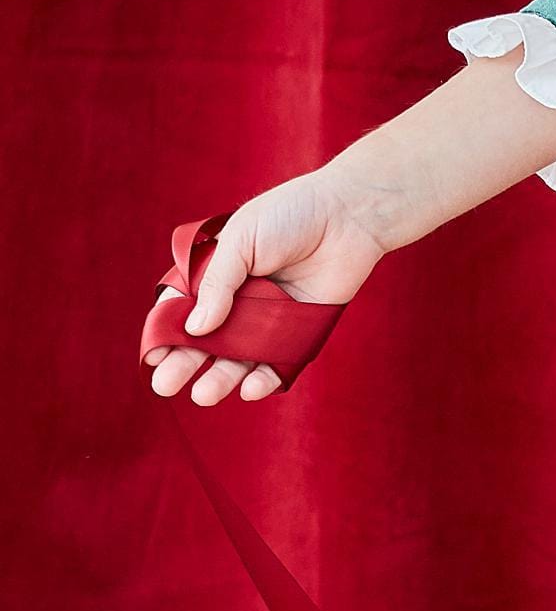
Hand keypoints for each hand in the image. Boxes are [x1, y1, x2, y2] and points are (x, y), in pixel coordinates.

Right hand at [148, 173, 385, 406]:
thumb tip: (195, 329)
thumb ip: (217, 284)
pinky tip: (249, 388)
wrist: (347, 216)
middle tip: (165, 386)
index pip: (181, 311)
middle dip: (183, 365)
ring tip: (203, 395)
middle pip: (204, 343)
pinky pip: (278, 365)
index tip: (152, 355)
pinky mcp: (298, 334)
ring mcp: (267, 321)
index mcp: (215, 276)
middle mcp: (237, 303)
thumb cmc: (290, 216)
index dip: (166, 333)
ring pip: (238, 360)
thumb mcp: (241, 241)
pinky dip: (263, 380)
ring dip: (219, 379)